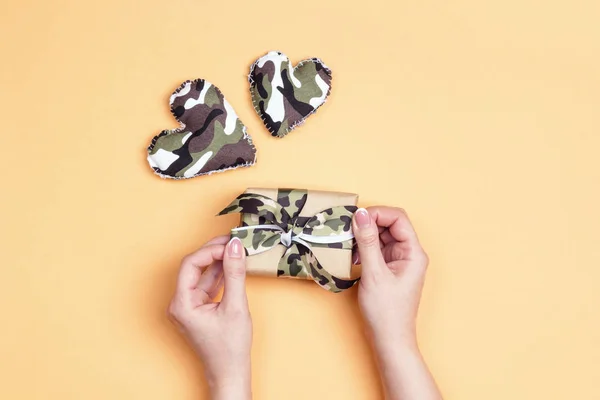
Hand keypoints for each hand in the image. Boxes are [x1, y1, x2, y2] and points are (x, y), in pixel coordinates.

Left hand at [168, 236, 251, 399]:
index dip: (210, 250)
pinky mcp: (199, 308)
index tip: (231, 244)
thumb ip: (235, 274)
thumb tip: (236, 247)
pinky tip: (234, 265)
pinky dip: (221, 274)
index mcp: (181, 303)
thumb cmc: (229, 348)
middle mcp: (180, 303)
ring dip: (220, 261)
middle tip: (235, 241)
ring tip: (237, 249)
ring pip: (202, 274)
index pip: (191, 264)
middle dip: (215, 252)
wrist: (230, 373)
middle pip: (195, 266)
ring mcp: (189, 306)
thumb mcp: (235, 306)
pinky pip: (207, 284)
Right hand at [353, 207, 427, 347]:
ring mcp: (399, 261)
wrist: (389, 340)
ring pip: (381, 236)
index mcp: (413, 252)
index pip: (398, 218)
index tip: (357, 218)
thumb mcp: (374, 273)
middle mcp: (409, 254)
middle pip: (389, 225)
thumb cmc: (387, 312)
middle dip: (368, 225)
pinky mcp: (388, 269)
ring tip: (349, 246)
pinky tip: (353, 257)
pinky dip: (363, 249)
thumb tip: (361, 215)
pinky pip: (376, 249)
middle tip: (348, 230)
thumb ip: (367, 242)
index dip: (377, 214)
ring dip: (363, 237)